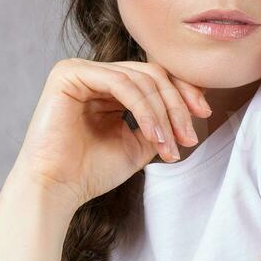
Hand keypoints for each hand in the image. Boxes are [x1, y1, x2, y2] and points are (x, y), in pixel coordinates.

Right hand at [11, 58, 210, 210]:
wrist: (56, 190)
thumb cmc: (90, 173)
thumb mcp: (137, 145)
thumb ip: (160, 124)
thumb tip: (191, 111)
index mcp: (107, 86)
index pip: (153, 76)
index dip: (182, 92)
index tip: (204, 116)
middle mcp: (93, 73)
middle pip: (151, 74)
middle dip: (177, 105)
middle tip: (189, 137)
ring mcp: (79, 70)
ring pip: (140, 79)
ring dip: (163, 113)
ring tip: (170, 145)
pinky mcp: (69, 74)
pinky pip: (121, 83)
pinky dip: (145, 110)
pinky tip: (154, 135)